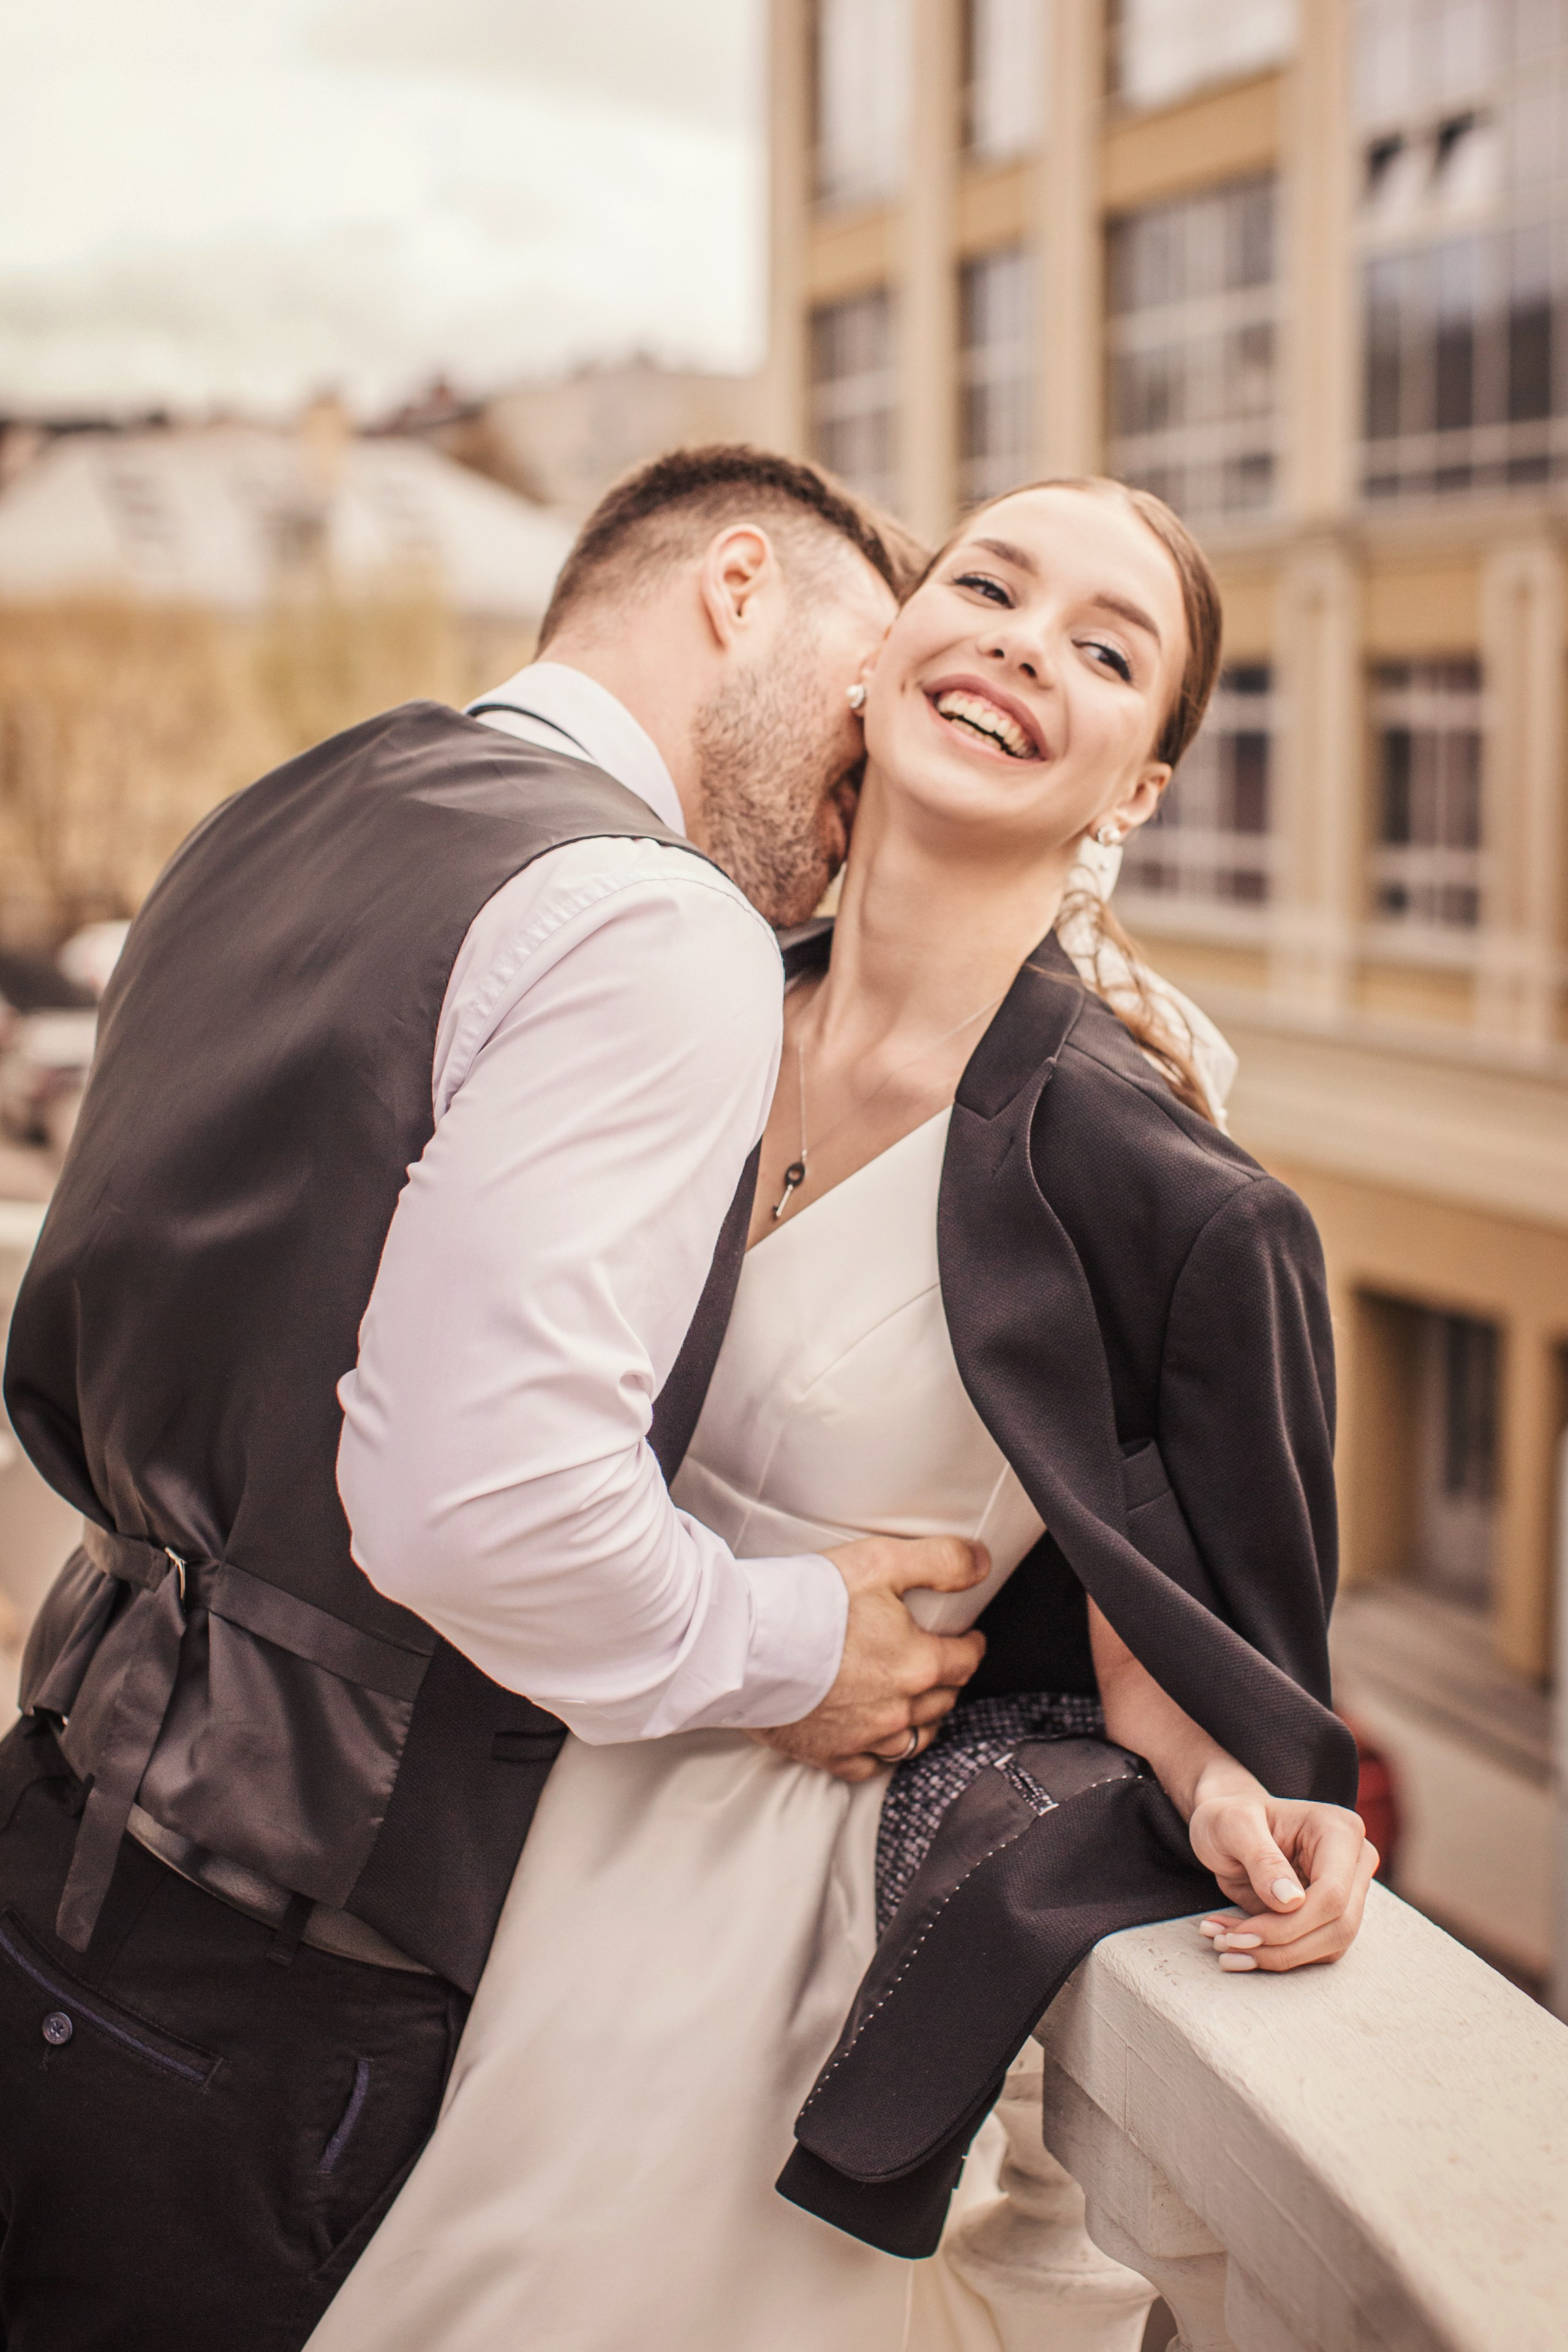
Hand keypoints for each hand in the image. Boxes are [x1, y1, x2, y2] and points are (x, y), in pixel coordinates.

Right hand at [750, 1535, 988, 1781]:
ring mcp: (864, 1737)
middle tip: (941, 1664)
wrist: (746, 1644)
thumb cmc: (809, 1602)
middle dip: (947, 1680)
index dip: (971, 1646)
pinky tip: (875, 1739)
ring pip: (913, 1739)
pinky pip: (870, 1766)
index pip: (965, 1660)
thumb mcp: (882, 1561)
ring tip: (916, 1702)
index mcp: (917, 1664)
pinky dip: (878, 1753)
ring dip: (922, 1720)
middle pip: (942, 1700)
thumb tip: (982, 1564)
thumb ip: (940, 1560)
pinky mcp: (829, 1754)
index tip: (969, 1639)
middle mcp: (897, 1709)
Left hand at [1188, 1790, 1377, 1973]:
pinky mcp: (1333, 1916)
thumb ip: (1262, 1858)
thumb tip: (1292, 1901)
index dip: (1291, 1923)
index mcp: (1339, 1830)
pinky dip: (1277, 1956)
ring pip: (1331, 1946)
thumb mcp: (1232, 1826)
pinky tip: (1239, 1947)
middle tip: (1228, 1946)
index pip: (1332, 1893)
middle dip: (1283, 1946)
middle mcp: (1354, 1862)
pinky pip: (1316, 1950)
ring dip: (1277, 1956)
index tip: (1243, 1933)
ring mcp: (1349, 1892)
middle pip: (1339, 1926)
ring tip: (1226, 1946)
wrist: (1228, 1828)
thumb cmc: (1230, 1817)